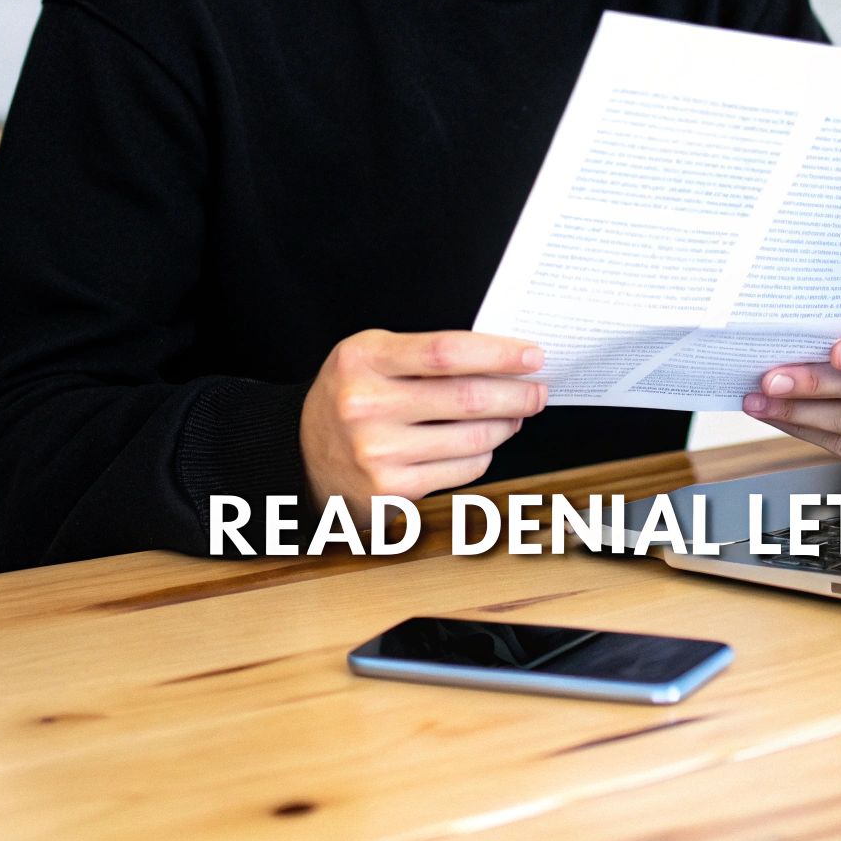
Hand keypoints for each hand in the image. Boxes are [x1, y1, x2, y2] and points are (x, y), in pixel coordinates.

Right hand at [301, 330, 546, 519]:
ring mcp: (377, 451)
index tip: (533, 356)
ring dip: (506, 426)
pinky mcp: (391, 489)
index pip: (446, 352)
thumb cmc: (352, 397)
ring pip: (473, 438)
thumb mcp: (371, 358)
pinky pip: (464, 469)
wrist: (302, 455)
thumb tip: (505, 361)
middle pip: (468, 398)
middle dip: (517, 394)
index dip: (499, 354)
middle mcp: (366, 404)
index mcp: (363, 358)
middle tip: (538, 391)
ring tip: (514, 416)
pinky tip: (482, 444)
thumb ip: (426, 354)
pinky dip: (483, 454)